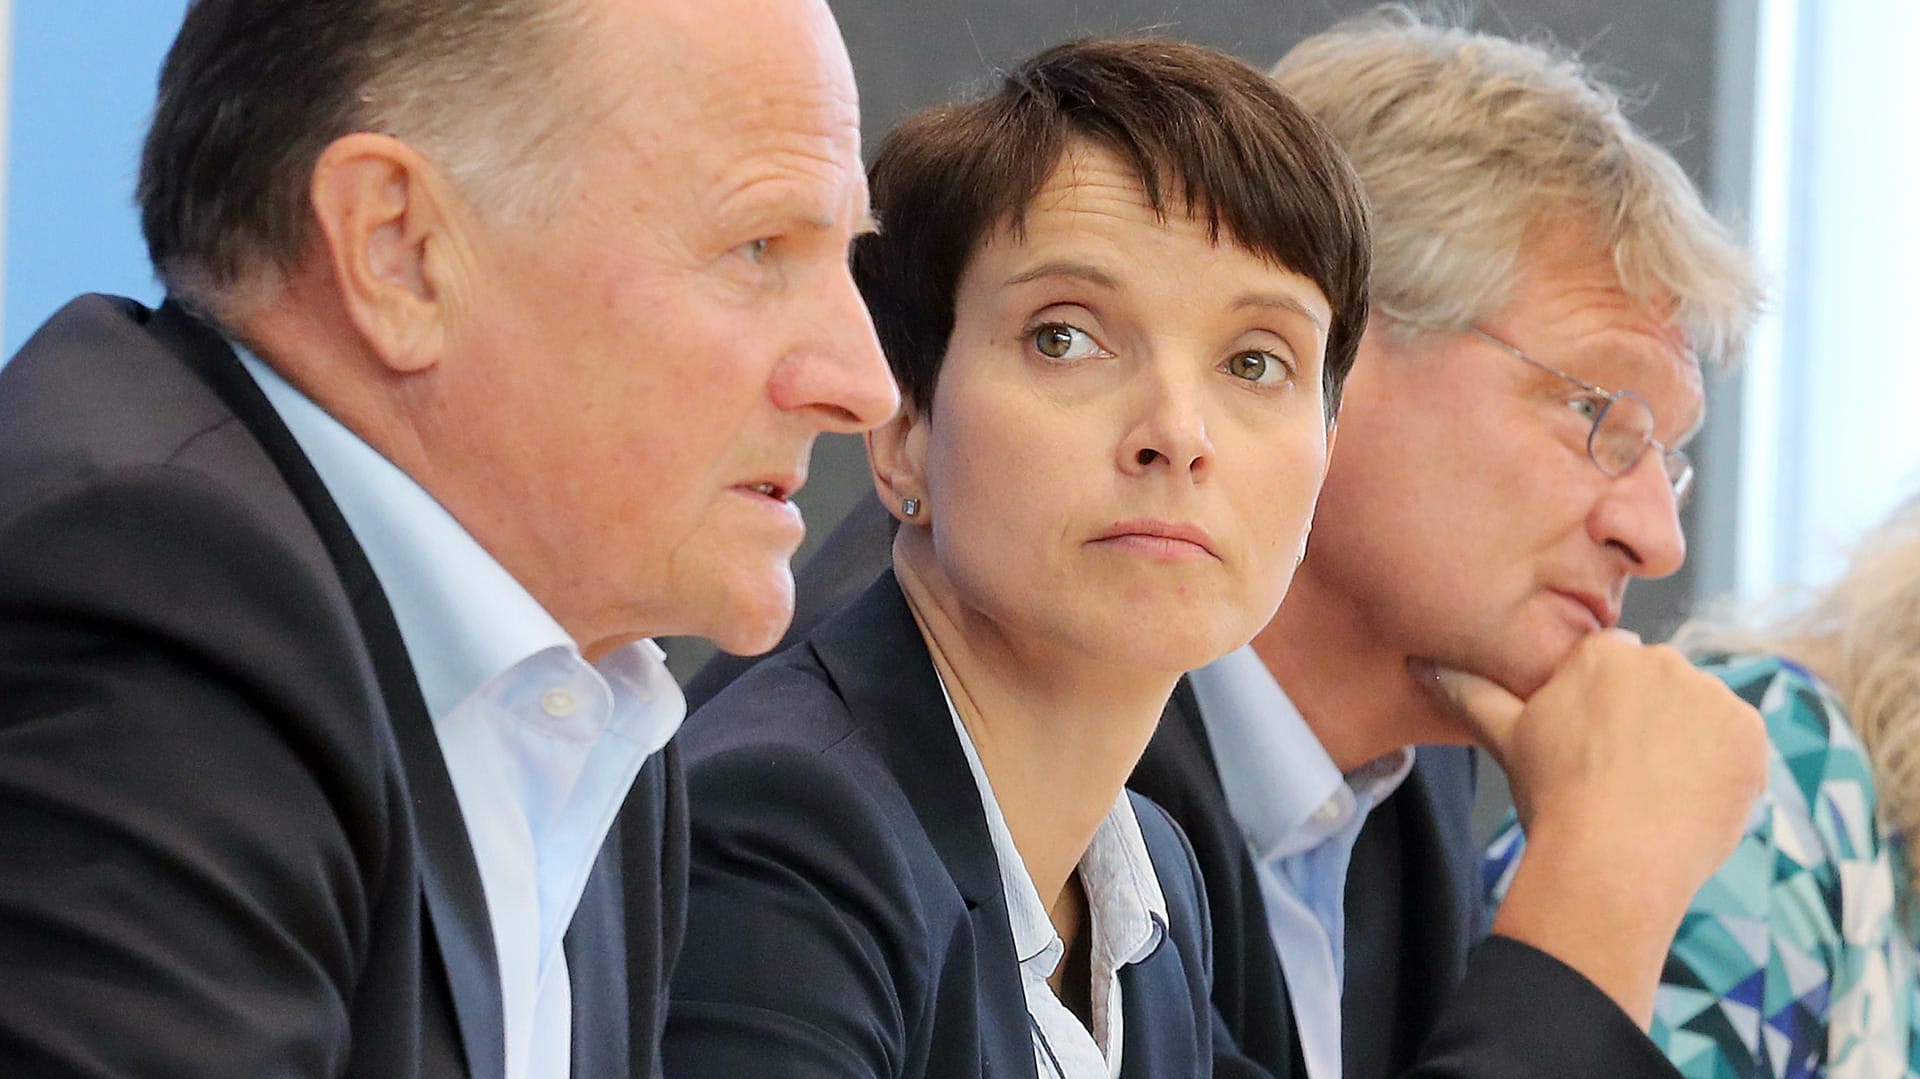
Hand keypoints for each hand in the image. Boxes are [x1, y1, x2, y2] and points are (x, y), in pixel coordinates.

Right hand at [1430, 629, 1766, 1025]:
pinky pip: (1737, 744)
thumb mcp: (1504, 738)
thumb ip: (1469, 691)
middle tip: (1622, 777)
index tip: (1593, 750)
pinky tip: (1686, 800)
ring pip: (1700, 714)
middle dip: (1647, 722)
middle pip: (1659, 686)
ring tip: (1655, 793)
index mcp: (1605, 653)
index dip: (1603, 711)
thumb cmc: (1553, 797)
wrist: (1612, 862)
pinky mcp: (1750, 735)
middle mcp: (1664, 660)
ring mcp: (1714, 696)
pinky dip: (1720, 769)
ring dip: (1686, 743)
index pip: (1612, 666)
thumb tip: (1422, 663)